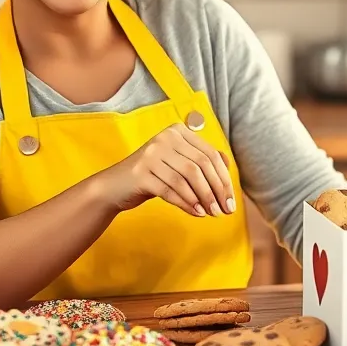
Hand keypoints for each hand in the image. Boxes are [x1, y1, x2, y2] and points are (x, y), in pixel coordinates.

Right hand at [95, 123, 235, 217]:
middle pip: (200, 166)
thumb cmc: (152, 175)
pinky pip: (170, 189)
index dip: (224, 179)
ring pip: (187, 177)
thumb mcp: (177, 163)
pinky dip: (186, 203)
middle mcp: (165, 138)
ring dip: (203, 198)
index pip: (210, 155)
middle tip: (224, 210)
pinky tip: (197, 213)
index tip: (231, 200)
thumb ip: (200, 160)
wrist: (115, 186)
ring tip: (211, 214)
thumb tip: (228, 165)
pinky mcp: (141, 173)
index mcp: (177, 132)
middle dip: (216, 190)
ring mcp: (151, 155)